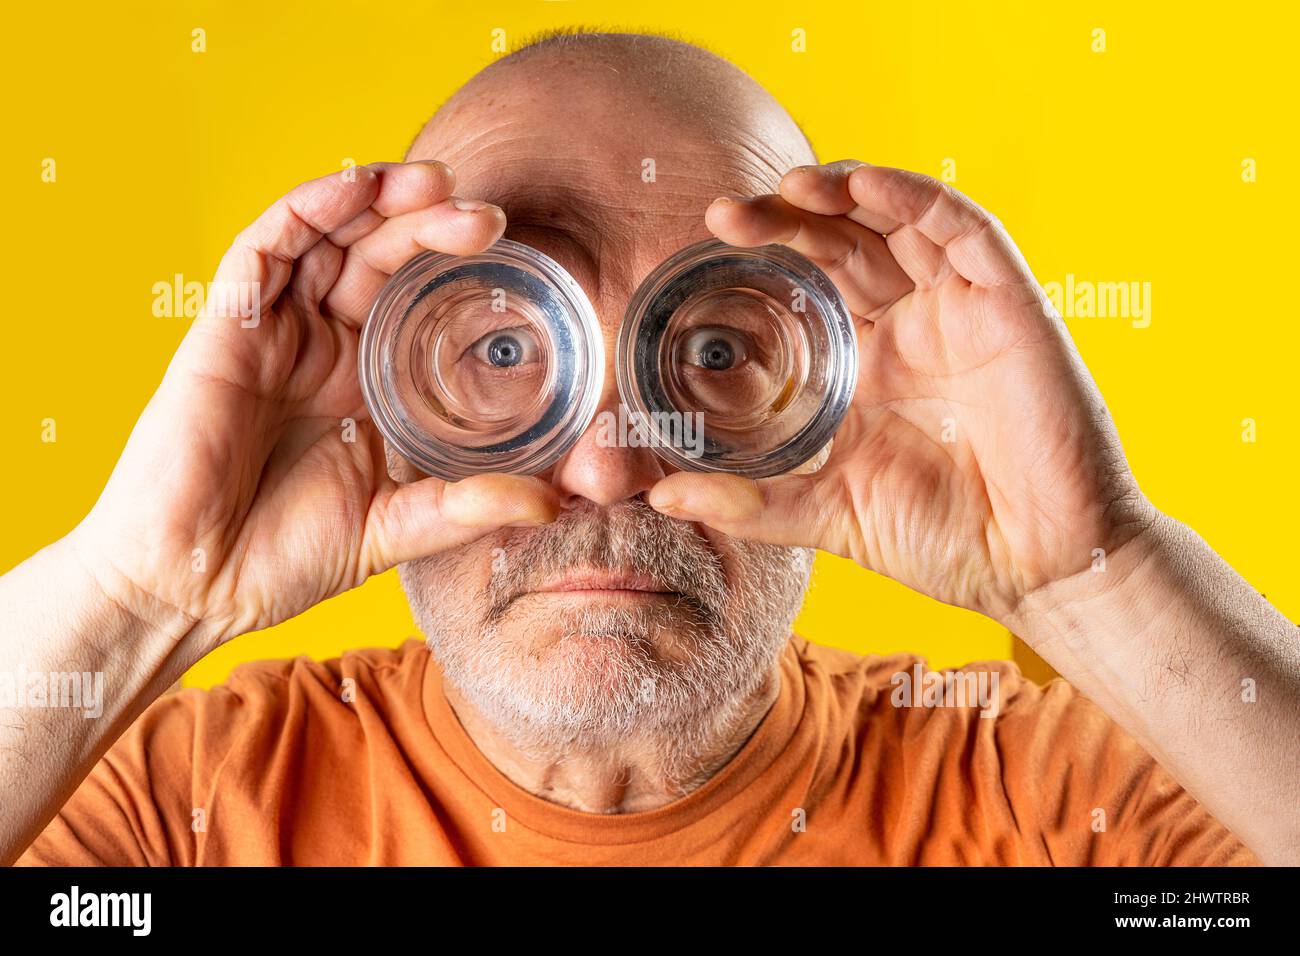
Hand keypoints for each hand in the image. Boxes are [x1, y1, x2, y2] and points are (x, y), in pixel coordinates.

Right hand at [73, 162, 557, 648]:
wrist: (190, 586)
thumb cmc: (284, 559)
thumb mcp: (396, 527)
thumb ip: (468, 508)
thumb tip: (555, 503)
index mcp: (366, 382)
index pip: (416, 298)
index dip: (458, 268)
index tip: (516, 256)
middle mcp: (325, 346)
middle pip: (381, 255)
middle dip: (432, 223)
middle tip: (487, 215)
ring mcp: (277, 332)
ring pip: (328, 236)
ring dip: (379, 198)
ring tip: (437, 183)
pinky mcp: (228, 328)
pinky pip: (265, 249)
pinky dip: (308, 211)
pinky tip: (353, 190)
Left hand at [647, 161, 1155, 624]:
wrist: (1040, 571)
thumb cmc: (943, 540)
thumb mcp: (826, 513)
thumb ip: (750, 503)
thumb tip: (661, 495)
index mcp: (870, 363)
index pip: (812, 283)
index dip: (765, 256)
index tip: (707, 248)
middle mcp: (913, 325)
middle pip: (846, 241)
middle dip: (788, 216)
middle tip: (728, 213)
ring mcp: (962, 311)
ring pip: (900, 220)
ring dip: (846, 191)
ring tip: (788, 186)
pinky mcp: (1011, 308)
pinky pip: (965, 232)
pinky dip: (916, 200)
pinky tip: (866, 186)